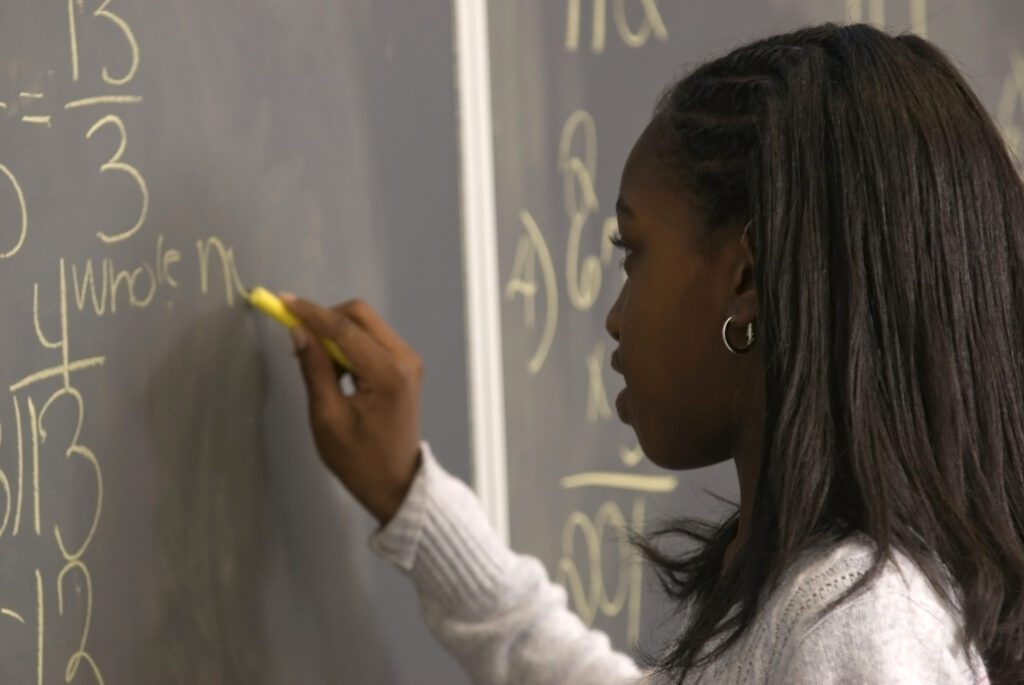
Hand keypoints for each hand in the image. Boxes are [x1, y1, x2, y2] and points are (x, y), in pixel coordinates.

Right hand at [282, 295, 422, 523]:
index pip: (344, 329)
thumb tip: (298, 331)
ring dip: (336, 333)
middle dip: (325, 318)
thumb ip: (314, 369)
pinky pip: (372, 339)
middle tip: (298, 339)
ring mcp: (408, 360)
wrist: (397, 483)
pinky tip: (335, 370)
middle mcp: (404, 358)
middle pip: (359, 315)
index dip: (310, 312)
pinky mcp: (405, 365)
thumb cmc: (359, 460)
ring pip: (366, 324)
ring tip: (317, 365)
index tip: (281, 301)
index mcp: (387, 373)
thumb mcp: (327, 418)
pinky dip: (349, 344)